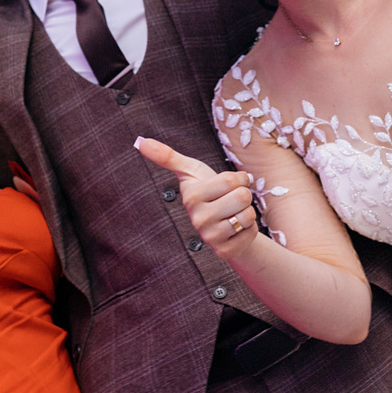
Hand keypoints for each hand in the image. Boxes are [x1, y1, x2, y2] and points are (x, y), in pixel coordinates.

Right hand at [134, 137, 257, 258]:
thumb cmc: (207, 192)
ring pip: (249, 215)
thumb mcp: (190, 171)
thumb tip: (140, 141)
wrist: (218, 224)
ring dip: (247, 212)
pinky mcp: (225, 251)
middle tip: (231, 199)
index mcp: (191, 197)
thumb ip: (167, 156)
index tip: (232, 182)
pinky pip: (251, 232)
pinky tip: (236, 229)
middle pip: (243, 196)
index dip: (239, 178)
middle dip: (243, 195)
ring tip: (233, 213)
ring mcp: (211, 238)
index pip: (232, 180)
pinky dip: (249, 229)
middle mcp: (198, 220)